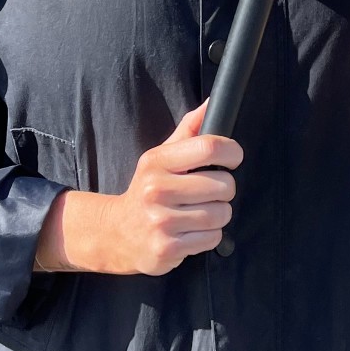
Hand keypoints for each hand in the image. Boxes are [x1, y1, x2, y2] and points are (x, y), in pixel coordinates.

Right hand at [35, 102, 241, 275]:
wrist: (117, 232)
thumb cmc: (149, 188)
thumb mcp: (161, 155)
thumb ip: (189, 129)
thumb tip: (213, 102)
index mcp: (157, 161)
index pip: (209, 147)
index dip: (232, 152)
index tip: (232, 159)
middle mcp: (156, 190)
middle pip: (223, 184)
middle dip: (225, 189)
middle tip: (210, 192)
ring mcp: (161, 221)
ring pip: (222, 214)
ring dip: (219, 214)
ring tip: (200, 212)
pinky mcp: (167, 248)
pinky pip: (212, 238)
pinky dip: (209, 235)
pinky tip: (192, 231)